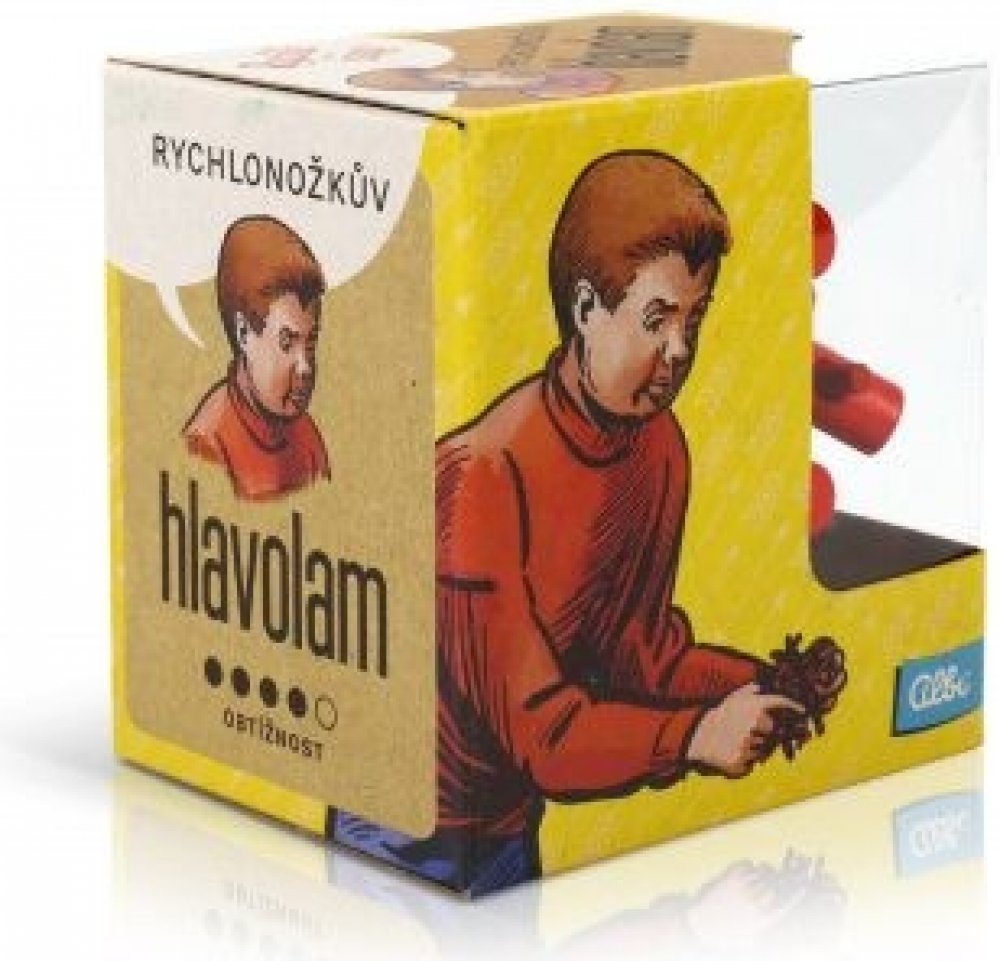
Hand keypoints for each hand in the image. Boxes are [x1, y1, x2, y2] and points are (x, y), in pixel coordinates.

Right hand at [687, 683, 804, 776]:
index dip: (794, 705)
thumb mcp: (731, 699)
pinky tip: (732, 750)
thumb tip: (762, 685)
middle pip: (771, 730)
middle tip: (744, 730)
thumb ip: (749, 691)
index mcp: (752, 706)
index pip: (779, 701)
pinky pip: (752, 762)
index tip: (803, 711)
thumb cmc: (718, 717)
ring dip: (753, 745)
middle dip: (761, 731)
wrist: (698, 737)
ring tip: (735, 740)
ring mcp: (748, 743)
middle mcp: (753, 723)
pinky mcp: (741, 760)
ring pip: (762, 747)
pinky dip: (745, 758)